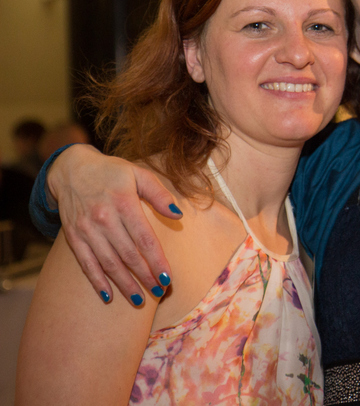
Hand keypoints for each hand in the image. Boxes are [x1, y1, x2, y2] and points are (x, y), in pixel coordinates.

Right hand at [47, 144, 181, 304]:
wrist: (71, 169)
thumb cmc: (112, 172)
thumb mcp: (139, 174)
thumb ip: (159, 193)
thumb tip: (178, 215)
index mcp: (123, 202)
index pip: (144, 238)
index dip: (156, 260)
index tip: (167, 278)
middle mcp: (103, 218)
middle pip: (128, 254)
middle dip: (144, 276)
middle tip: (159, 292)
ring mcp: (86, 229)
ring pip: (108, 263)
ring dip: (124, 284)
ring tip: (139, 300)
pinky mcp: (73, 236)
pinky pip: (85, 263)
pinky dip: (96, 281)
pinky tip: (108, 297)